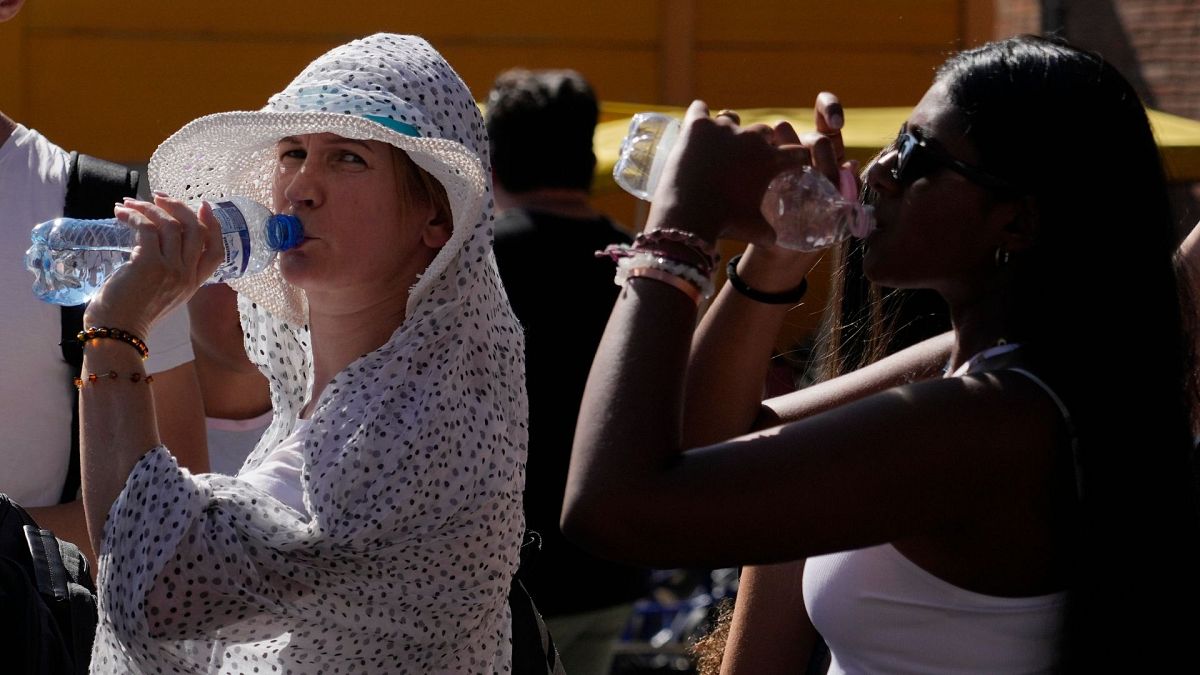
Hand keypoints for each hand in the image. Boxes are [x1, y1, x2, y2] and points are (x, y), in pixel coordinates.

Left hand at [83, 194, 223, 338]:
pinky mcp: (149, 263)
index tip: (203, 205)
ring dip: (150, 207)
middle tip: (160, 197)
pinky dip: (133, 215)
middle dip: (179, 207)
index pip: (216, 251)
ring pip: (170, 225)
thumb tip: (152, 238)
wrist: (116, 333)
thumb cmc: (130, 315)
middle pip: (196, 230)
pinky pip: (146, 227)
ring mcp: (171, 269)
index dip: (213, 225)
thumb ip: (166, 270)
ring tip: (130, 203)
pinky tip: (121, 213)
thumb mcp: (160, 293)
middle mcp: (187, 275)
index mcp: (193, 283)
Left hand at [645, 93, 857, 247]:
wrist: (688, 216)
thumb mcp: (755, 231)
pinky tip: (695, 125)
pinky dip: (698, 115)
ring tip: (716, 144)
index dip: (793, 156)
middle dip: (759, 142)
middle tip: (745, 157)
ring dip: (727, 129)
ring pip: (730, 118)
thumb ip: (770, 230)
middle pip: (763, 131)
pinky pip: (699, 109)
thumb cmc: (725, 225)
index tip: (786, 162)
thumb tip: (777, 239)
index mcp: (771, 160)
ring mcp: (723, 127)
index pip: (796, 150)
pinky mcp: (696, 124)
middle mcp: (751, 137)